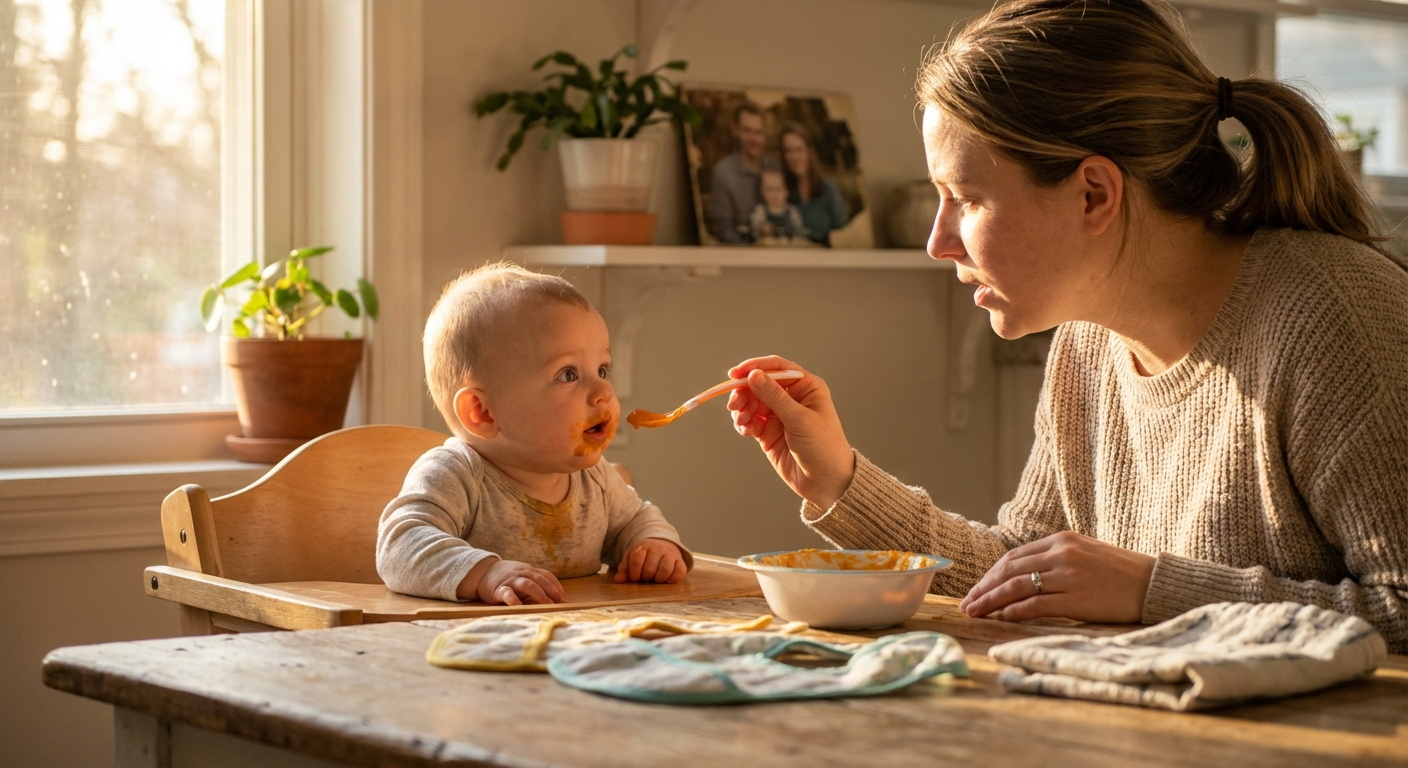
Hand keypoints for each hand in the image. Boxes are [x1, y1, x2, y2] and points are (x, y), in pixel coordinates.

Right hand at [462, 558, 566, 605]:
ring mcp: (510, 580)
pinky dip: (513, 599)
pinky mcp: (498, 588)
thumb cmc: (507, 577)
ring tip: (547, 605)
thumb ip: (535, 583)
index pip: (547, 576)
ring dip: (539, 594)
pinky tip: (518, 606)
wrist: (482, 571)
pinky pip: (506, 593)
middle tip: (560, 603)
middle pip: (540, 580)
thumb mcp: (523, 576)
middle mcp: (521, 573)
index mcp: (529, 571)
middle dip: (551, 591)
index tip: (564, 599)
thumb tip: (554, 599)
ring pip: (527, 584)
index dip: (557, 587)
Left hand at [614, 538, 687, 583]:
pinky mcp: (680, 560)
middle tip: (646, 577)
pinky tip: (667, 580)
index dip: (634, 573)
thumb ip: (624, 569)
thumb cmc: (644, 555)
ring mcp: (670, 554)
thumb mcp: (631, 558)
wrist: (661, 543)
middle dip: (646, 576)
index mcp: (643, 547)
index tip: (635, 578)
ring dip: (659, 579)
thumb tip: (618, 580)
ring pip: (666, 569)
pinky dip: (674, 578)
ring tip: (656, 579)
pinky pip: (680, 571)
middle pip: (650, 567)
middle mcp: (658, 548)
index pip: (637, 560)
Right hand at [725, 356, 855, 507]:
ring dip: (742, 409)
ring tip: (741, 421)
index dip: (755, 368)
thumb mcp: (800, 419)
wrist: (826, 482)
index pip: (777, 368)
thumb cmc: (824, 447)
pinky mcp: (768, 432)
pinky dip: (743, 423)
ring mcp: (779, 415)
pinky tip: (744, 430)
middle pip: (759, 385)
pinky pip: (750, 421)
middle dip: (744, 393)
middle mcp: (791, 398)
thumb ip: (775, 397)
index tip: (735, 375)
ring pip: (751, 403)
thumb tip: (754, 375)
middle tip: (734, 405)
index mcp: (806, 387)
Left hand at [959, 531, 1154, 623]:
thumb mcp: (1084, 552)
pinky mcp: (1077, 599)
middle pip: (1009, 570)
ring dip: (991, 601)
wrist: (1154, 583)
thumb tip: (1019, 576)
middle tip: (966, 603)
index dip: (990, 575)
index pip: (1013, 556)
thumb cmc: (1119, 572)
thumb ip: (1054, 559)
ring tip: (974, 613)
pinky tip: (1001, 618)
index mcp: (1061, 540)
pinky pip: (1036, 605)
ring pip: (1016, 587)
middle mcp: (1062, 554)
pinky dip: (1014, 612)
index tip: (976, 589)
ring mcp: (1069, 576)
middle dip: (983, 588)